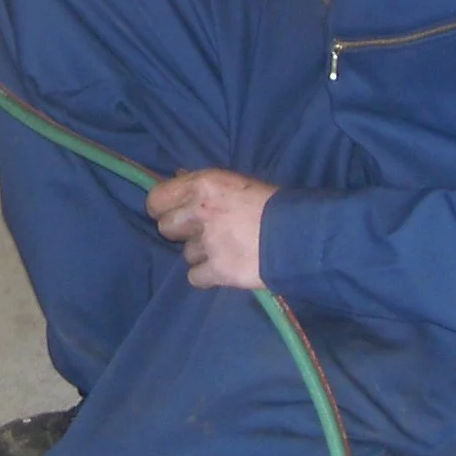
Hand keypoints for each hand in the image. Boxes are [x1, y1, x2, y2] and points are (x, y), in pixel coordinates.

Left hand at [146, 169, 274, 290]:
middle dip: (182, 231)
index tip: (174, 212)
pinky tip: (224, 268)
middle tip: (204, 232)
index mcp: (203, 184)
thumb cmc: (271, 204)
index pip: (156, 198)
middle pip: (166, 227)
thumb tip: (177, 178)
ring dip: (201, 253)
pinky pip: (195, 277)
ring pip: (185, 253)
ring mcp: (208, 243)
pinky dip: (207, 275)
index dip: (162, 207)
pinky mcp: (218, 271)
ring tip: (226, 249)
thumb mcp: (235, 182)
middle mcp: (200, 212)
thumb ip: (204, 184)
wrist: (299, 235)